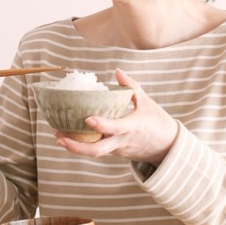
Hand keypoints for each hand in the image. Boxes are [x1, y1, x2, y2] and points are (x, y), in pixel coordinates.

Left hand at [55, 69, 178, 164]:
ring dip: (76, 147)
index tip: (87, 119)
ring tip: (59, 137)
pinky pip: (99, 150)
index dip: (102, 125)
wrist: (167, 147)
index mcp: (133, 127)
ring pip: (95, 152)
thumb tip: (117, 71)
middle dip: (77, 146)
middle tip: (60, 137)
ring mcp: (118, 150)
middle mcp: (123, 141)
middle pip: (98, 150)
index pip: (116, 127)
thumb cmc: (157, 122)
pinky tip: (70, 137)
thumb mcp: (147, 102)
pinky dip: (84, 145)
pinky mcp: (116, 153)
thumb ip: (131, 87)